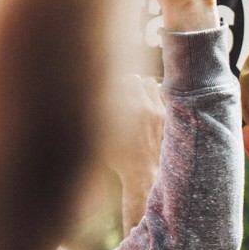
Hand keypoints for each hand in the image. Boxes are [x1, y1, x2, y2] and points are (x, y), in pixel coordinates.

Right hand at [104, 76, 164, 230]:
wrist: (141, 170)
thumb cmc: (115, 155)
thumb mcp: (97, 134)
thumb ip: (93, 111)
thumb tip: (85, 93)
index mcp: (119, 110)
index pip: (115, 81)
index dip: (110, 85)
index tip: (108, 91)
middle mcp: (138, 106)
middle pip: (133, 79)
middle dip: (126, 84)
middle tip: (122, 95)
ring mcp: (154, 109)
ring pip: (149, 83)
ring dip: (142, 87)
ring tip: (135, 98)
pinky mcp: (163, 114)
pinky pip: (159, 93)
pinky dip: (152, 95)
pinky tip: (146, 106)